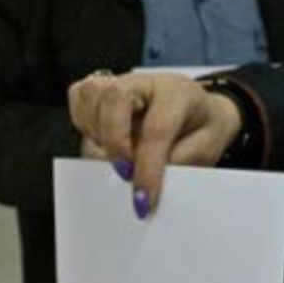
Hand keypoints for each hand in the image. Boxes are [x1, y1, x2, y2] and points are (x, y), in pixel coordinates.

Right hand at [68, 71, 242, 216]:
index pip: (156, 130)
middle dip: (115, 142)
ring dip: (97, 134)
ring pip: (91, 96)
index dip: (147, 169)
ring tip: (119, 156)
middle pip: (115, 97)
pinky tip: (103, 141)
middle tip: (126, 174)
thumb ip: (178, 164)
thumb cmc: (200, 129)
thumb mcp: (205, 150)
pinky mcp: (101, 89)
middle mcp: (144, 82)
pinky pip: (79, 99)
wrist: (199, 112)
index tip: (143, 201)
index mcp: (177, 93)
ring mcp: (119, 81)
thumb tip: (146, 183)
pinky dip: (85, 124)